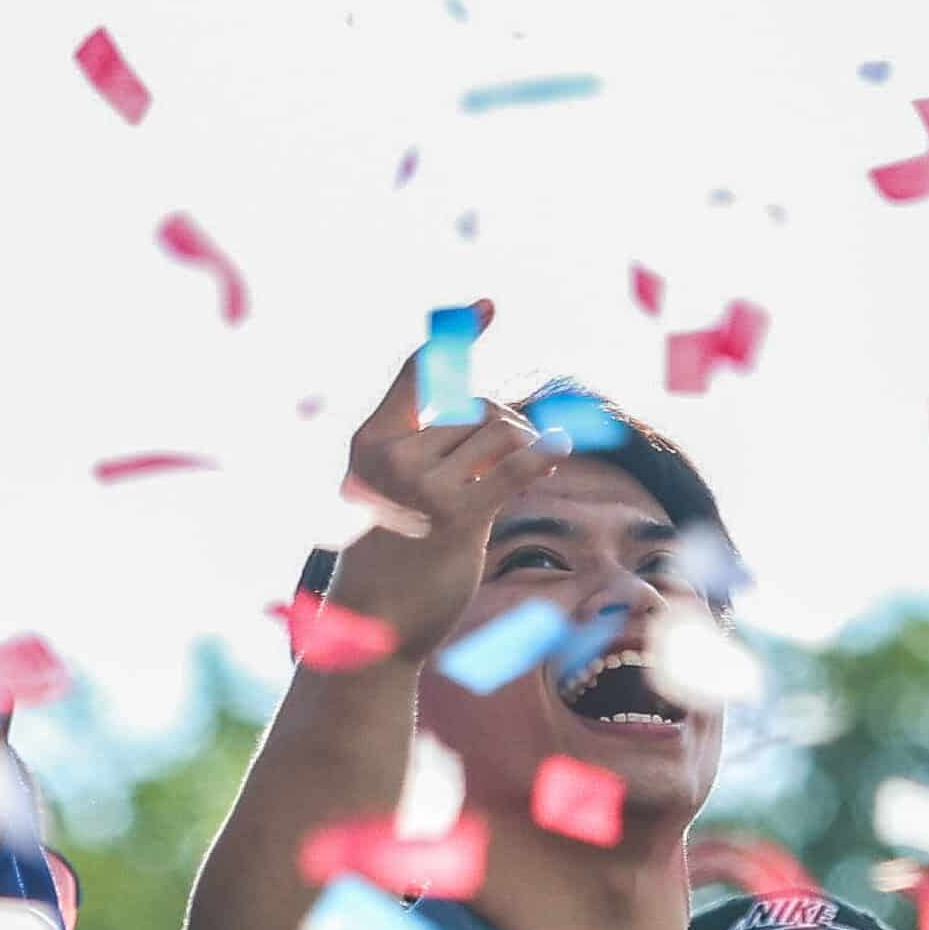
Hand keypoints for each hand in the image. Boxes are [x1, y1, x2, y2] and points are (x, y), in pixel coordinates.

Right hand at [324, 300, 570, 663]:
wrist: (376, 626)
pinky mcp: (454, 518)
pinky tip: (559, 454)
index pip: (418, 373)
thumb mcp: (395, 492)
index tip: (489, 303)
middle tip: (520, 450)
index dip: (456, 337)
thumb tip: (496, 415)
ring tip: (526, 471)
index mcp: (369, 443)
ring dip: (523, 446)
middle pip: (473, 405)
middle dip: (505, 422)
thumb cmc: (390, 556)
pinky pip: (512, 469)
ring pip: (498, 432)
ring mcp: (419, 487)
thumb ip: (429, 449)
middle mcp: (389, 458)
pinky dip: (542, 456)